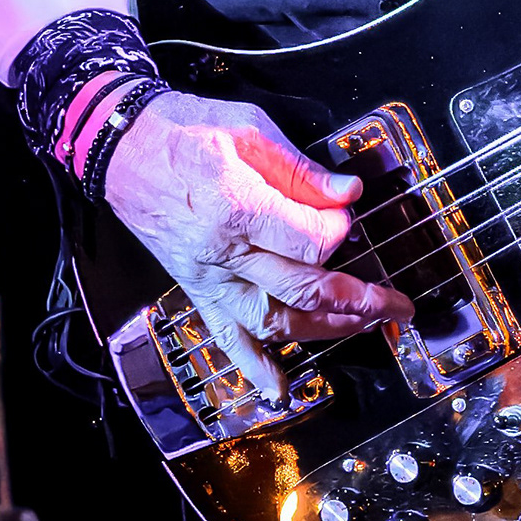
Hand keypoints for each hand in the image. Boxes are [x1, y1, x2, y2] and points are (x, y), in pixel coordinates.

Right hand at [104, 90, 411, 399]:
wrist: (122, 148)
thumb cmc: (186, 129)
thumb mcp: (248, 128)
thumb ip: (300, 169)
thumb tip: (349, 194)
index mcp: (238, 208)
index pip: (311, 241)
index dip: (340, 229)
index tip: (350, 210)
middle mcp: (225, 255)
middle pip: (304, 289)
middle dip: (360, 300)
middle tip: (398, 304)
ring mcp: (209, 279)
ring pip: (275, 322)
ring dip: (326, 330)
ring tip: (368, 327)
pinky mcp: (197, 290)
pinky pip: (226, 338)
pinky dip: (255, 368)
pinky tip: (280, 391)